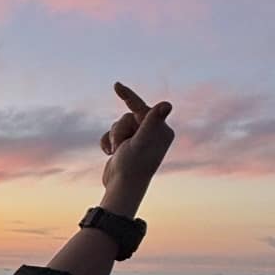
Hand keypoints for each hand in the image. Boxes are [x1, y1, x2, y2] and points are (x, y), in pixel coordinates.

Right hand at [100, 82, 173, 203]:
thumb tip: (167, 104)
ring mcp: (140, 139)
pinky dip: (107, 142)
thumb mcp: (141, 142)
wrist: (121, 189)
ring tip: (117, 152)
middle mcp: (154, 133)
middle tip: (121, 147)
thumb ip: (152, 122)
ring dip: (113, 137)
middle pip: (127, 117)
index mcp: (162, 131)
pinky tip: (109, 154)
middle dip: (119, 130)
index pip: (142, 108)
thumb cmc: (133, 167)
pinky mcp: (128, 144)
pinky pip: (112, 133)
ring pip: (118, 124)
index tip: (116, 85)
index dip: (129, 96)